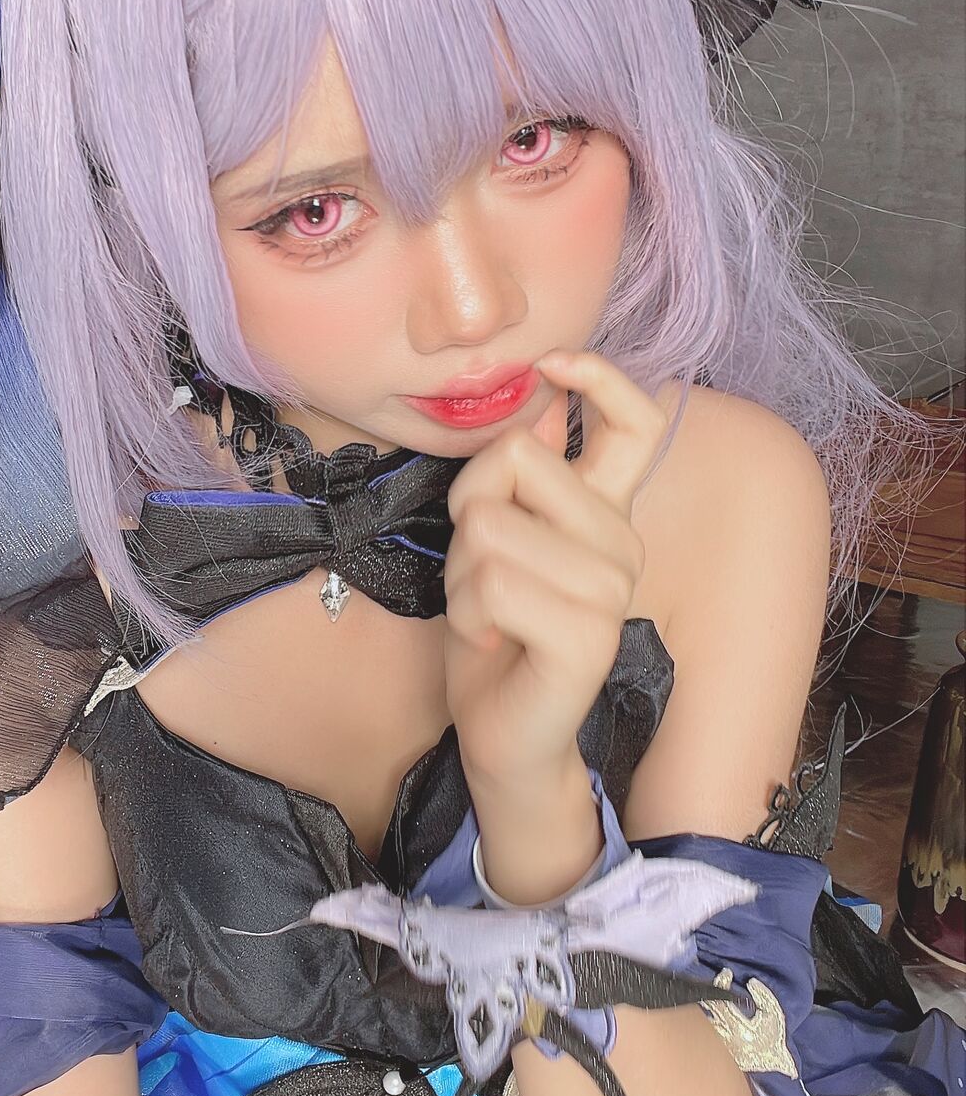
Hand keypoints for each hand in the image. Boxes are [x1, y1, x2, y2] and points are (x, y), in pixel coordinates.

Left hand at [443, 350, 671, 814]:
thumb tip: (541, 404)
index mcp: (605, 511)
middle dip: (467, 511)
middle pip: (516, 458)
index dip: (601, 376)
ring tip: (486, 612)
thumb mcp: (492, 536)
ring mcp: (611, 588)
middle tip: (480, 572)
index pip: (635, 421)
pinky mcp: (589, 634)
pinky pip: (493, 583)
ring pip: (490, 525)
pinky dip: (467, 612)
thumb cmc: (494, 629)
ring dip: (460, 574)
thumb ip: (520, 475)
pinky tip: (492, 640)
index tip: (555, 363)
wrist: (503, 732)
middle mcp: (620, 541)